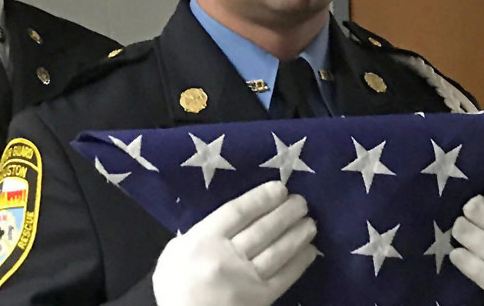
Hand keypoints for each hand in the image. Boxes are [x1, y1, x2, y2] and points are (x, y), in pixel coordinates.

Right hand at [152, 181, 317, 305]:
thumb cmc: (175, 289)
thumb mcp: (174, 254)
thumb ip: (198, 235)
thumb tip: (226, 223)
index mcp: (203, 240)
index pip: (238, 211)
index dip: (262, 198)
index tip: (280, 188)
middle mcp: (227, 256)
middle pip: (263, 228)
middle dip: (286, 213)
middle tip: (301, 202)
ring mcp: (245, 279)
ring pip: (278, 250)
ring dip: (297, 235)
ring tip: (310, 223)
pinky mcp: (260, 300)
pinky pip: (284, 277)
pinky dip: (299, 263)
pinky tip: (309, 251)